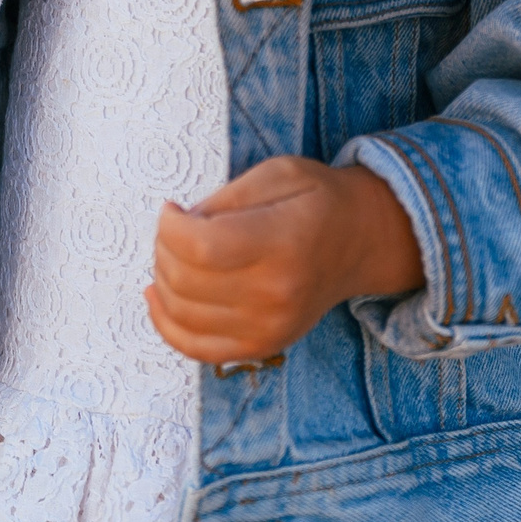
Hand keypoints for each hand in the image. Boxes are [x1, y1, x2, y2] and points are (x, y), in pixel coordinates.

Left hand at [145, 156, 423, 363]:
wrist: (362, 241)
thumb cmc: (317, 200)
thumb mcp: (277, 173)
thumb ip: (225, 199)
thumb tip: (180, 224)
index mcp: (283, 243)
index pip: (200, 247)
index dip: (169, 227)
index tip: (171, 209)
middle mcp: (277, 294)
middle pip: (185, 281)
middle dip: (163, 247)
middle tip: (175, 227)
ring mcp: (269, 328)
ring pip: (182, 314)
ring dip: (162, 278)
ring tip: (175, 253)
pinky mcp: (261, 346)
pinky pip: (195, 347)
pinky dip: (166, 323)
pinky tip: (158, 295)